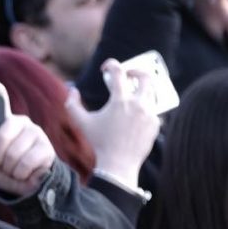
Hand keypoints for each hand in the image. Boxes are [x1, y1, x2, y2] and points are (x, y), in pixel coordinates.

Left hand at [0, 79, 54, 196]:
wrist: (24, 186)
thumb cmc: (1, 169)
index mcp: (4, 120)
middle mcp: (21, 121)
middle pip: (2, 134)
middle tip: (0, 163)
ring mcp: (35, 132)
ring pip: (13, 153)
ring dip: (9, 169)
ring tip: (13, 169)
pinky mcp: (47, 147)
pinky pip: (26, 163)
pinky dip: (20, 174)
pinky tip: (24, 173)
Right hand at [67, 59, 159, 185]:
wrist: (119, 163)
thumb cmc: (99, 143)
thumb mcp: (81, 123)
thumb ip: (72, 105)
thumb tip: (72, 90)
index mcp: (120, 100)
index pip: (118, 72)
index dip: (111, 64)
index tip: (106, 68)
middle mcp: (137, 104)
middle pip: (145, 77)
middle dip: (136, 71)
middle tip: (129, 75)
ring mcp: (149, 114)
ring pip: (151, 93)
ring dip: (142, 90)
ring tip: (133, 94)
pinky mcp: (155, 124)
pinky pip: (153, 110)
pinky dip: (144, 107)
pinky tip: (136, 114)